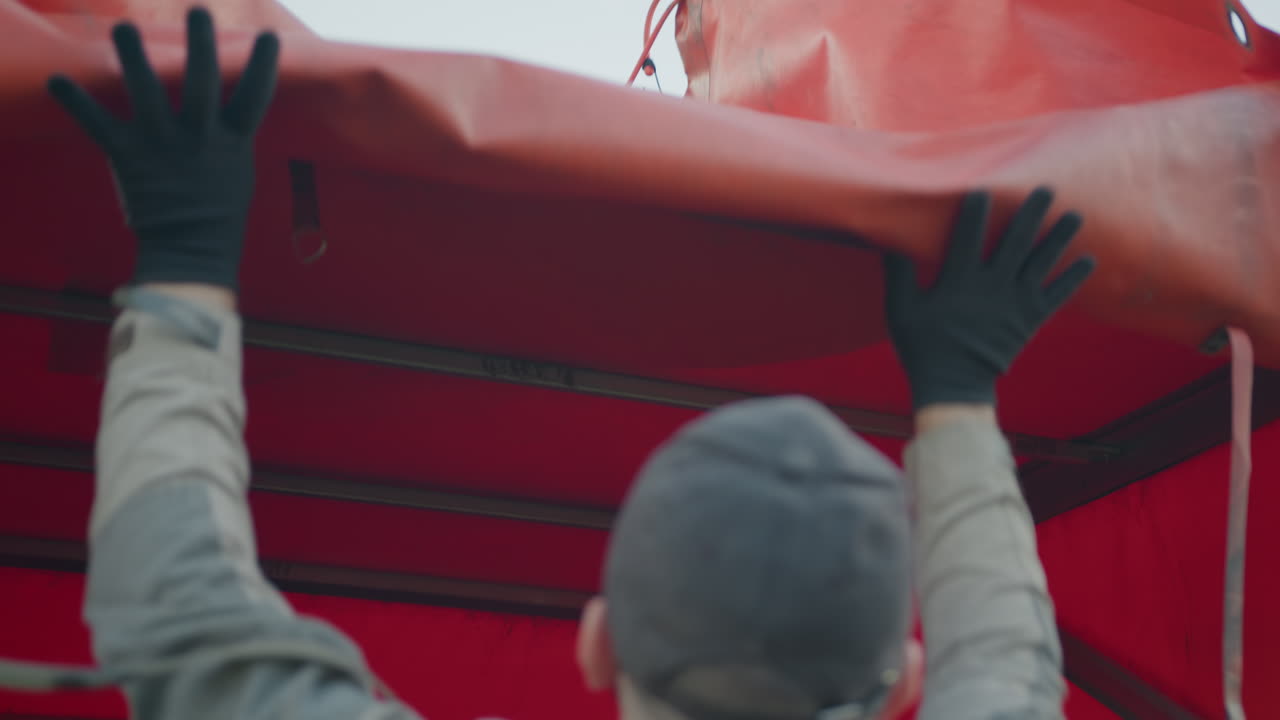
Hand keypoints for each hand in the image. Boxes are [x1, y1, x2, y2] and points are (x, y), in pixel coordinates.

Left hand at [48, 7, 279, 290]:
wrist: (190, 252)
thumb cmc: (218, 215)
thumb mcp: (236, 171)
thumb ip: (228, 135)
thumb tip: (225, 108)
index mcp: (231, 142)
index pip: (254, 97)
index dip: (264, 66)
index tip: (270, 36)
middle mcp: (198, 138)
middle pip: (203, 84)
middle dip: (201, 46)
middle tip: (199, 10)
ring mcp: (161, 146)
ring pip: (148, 94)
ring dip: (135, 59)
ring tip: (124, 28)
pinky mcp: (128, 157)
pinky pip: (98, 125)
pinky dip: (76, 103)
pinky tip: (58, 79)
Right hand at [883, 188, 1095, 408]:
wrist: (954, 386)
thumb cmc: (923, 347)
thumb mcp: (900, 310)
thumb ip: (898, 274)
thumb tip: (888, 243)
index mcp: (959, 280)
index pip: (969, 235)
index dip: (977, 210)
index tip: (984, 187)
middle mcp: (992, 286)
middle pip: (1016, 241)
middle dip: (1031, 213)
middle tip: (1046, 188)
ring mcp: (1015, 302)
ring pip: (1042, 262)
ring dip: (1060, 238)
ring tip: (1076, 215)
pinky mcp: (1031, 320)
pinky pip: (1057, 296)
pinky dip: (1073, 278)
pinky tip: (1090, 260)